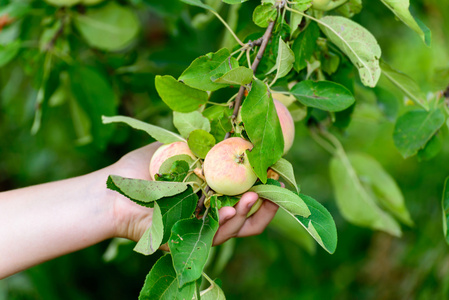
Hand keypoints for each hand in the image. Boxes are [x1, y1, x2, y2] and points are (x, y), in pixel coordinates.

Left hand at [110, 143, 278, 245]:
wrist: (112, 189)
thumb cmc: (143, 168)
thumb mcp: (177, 148)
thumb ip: (203, 142)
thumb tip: (234, 126)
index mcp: (211, 192)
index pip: (244, 193)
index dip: (263, 187)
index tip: (275, 174)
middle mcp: (209, 212)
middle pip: (246, 215)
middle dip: (264, 206)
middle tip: (274, 192)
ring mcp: (199, 227)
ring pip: (234, 227)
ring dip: (247, 213)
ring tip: (253, 198)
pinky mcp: (186, 241)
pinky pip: (212, 236)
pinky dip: (225, 224)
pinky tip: (231, 209)